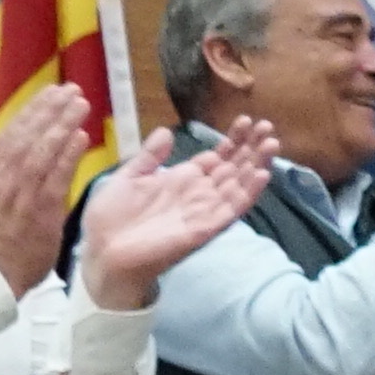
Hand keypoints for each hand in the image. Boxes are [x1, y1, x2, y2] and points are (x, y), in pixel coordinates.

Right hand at [0, 86, 90, 293]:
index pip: (10, 133)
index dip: (31, 110)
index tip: (49, 93)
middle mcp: (2, 178)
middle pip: (27, 134)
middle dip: (49, 109)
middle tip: (70, 89)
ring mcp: (21, 193)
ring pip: (42, 150)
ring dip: (62, 124)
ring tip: (80, 104)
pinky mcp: (41, 210)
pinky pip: (56, 177)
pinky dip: (67, 155)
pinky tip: (81, 136)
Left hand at [80, 120, 283, 306]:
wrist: (103, 253)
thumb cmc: (112, 219)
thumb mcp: (128, 178)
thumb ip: (150, 157)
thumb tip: (166, 132)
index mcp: (182, 179)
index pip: (217, 157)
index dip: (233, 140)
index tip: (246, 120)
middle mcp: (199, 194)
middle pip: (234, 167)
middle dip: (251, 147)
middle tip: (267, 126)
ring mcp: (204, 211)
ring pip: (239, 185)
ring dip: (257, 165)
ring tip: (271, 143)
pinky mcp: (205, 228)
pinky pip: (232, 210)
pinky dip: (248, 193)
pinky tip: (262, 174)